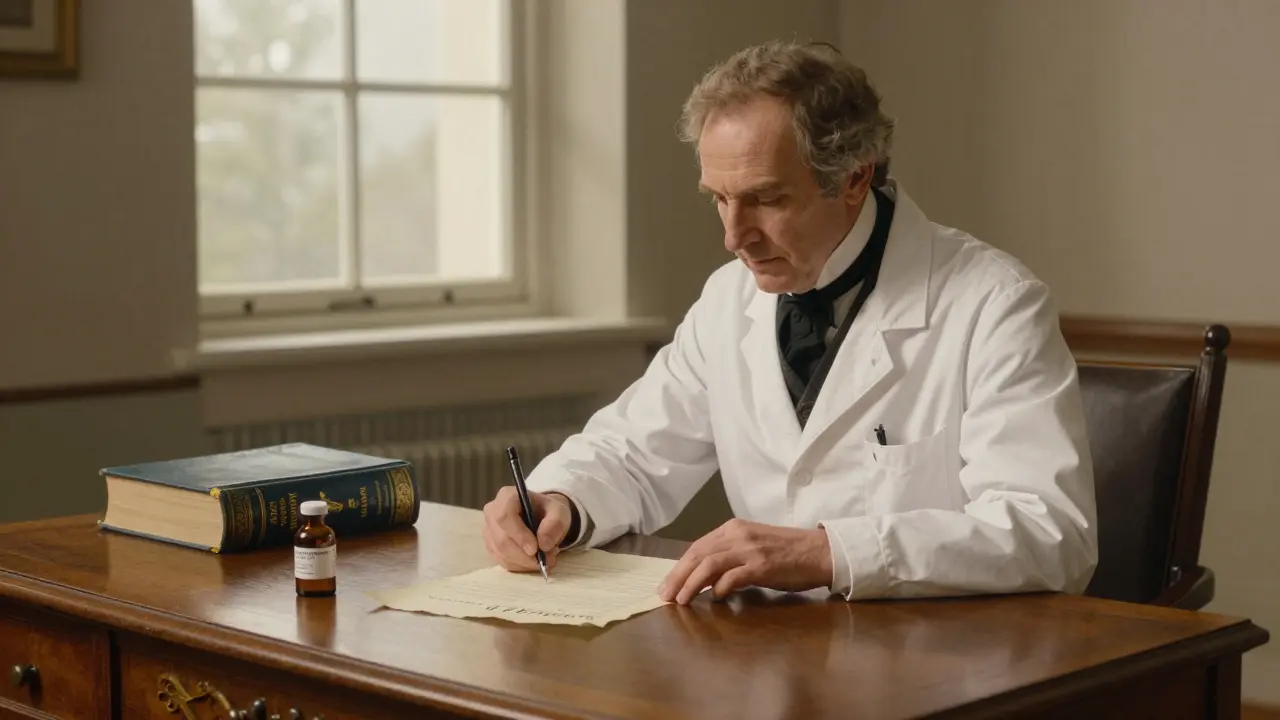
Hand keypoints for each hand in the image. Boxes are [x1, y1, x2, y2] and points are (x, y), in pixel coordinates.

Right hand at [482, 487, 573, 571]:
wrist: (542, 517)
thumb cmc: (548, 511)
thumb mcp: (559, 512)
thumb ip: (555, 524)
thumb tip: (543, 544)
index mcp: (506, 496)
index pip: (504, 516)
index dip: (519, 535)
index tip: (535, 549)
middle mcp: (492, 512)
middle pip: (502, 539)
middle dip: (525, 555)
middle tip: (547, 560)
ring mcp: (489, 530)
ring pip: (502, 554)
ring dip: (525, 562)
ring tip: (546, 559)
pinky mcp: (491, 546)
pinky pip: (503, 561)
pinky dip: (521, 566)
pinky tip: (534, 561)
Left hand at [657, 519, 833, 603]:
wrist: (820, 551)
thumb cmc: (787, 551)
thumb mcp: (753, 545)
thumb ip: (729, 555)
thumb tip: (704, 577)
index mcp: (734, 528)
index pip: (698, 546)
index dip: (679, 566)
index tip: (668, 584)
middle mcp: (738, 534)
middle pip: (698, 554)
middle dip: (678, 576)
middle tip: (665, 595)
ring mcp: (750, 549)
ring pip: (709, 564)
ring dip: (692, 584)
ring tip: (681, 601)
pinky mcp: (762, 565)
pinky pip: (732, 577)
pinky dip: (720, 588)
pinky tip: (715, 598)